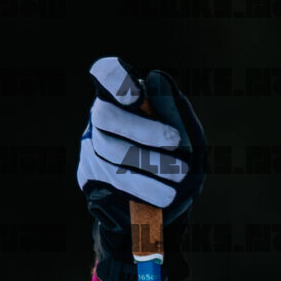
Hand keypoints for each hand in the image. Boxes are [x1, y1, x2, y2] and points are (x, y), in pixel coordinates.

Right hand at [76, 57, 207, 280]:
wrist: (170, 206)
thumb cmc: (181, 160)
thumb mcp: (190, 134)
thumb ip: (175, 109)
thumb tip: (155, 79)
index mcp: (125, 97)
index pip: (106, 74)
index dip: (115, 80)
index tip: (136, 96)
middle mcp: (102, 119)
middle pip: (105, 116)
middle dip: (142, 130)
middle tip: (175, 142)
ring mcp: (91, 148)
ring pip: (109, 152)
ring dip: (149, 164)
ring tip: (180, 175)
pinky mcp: (89, 178)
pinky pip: (109, 182)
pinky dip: (141, 189)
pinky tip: (164, 196)